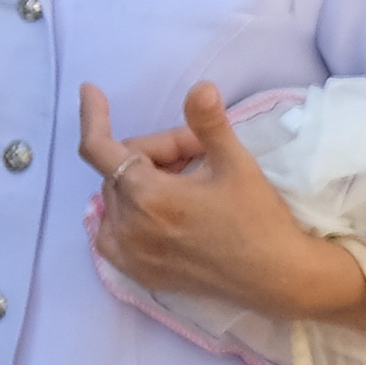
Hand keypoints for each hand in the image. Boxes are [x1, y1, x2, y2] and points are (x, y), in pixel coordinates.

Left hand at [80, 83, 365, 322]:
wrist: (274, 277)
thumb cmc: (258, 219)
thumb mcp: (237, 165)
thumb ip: (209, 124)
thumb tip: (200, 87)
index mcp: (148, 195)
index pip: (100, 147)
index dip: (93, 116)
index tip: (91, 91)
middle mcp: (126, 225)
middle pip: (121, 169)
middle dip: (155, 154)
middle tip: (200, 155)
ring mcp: (126, 252)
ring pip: (118, 197)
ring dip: (143, 182)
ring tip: (189, 186)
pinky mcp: (134, 271)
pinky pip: (114, 228)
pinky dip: (132, 212)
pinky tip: (165, 213)